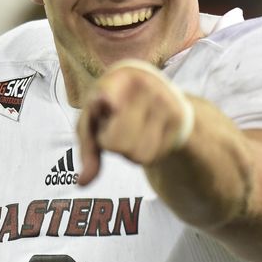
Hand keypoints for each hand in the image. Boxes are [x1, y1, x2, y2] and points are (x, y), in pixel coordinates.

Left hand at [76, 60, 193, 184]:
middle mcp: (144, 86)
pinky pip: (151, 157)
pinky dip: (144, 153)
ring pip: (135, 154)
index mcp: (117, 78)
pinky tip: (147, 134)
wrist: (158, 92)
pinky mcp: (178, 118)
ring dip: (128, 151)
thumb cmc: (114, 107)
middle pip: (116, 143)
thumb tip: (83, 183)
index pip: (109, 92)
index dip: (106, 99)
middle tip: (114, 127)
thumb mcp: (94, 120)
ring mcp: (164, 101)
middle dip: (109, 143)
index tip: (104, 100)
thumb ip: (87, 148)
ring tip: (132, 129)